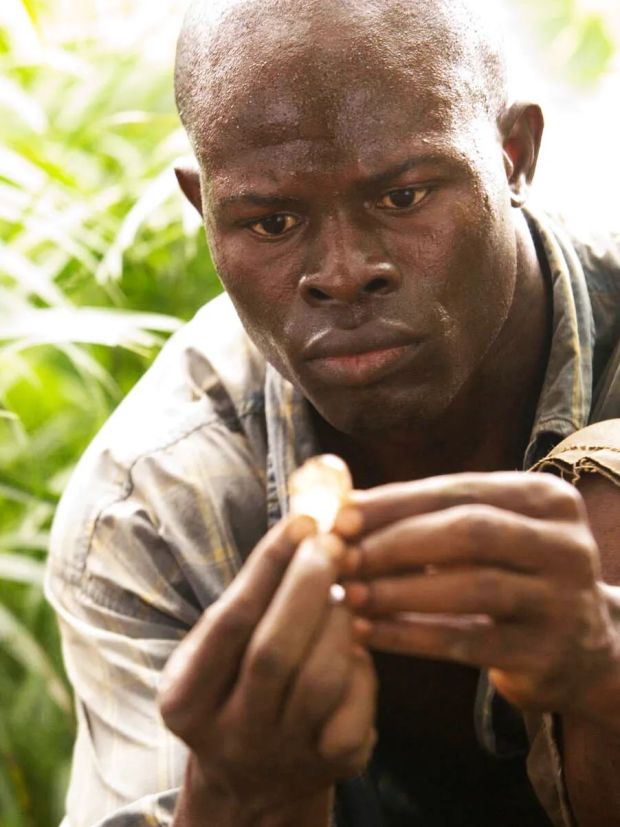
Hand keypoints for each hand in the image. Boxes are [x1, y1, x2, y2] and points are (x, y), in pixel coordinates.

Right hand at [158, 515, 375, 823]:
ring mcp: (283, 756)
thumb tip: (304, 529)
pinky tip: (351, 645)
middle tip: (331, 543)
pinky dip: (360, 665)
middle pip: (274, 652)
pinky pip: (357, 705)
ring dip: (337, 621)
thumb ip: (249, 600)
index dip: (269, 567)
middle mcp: (229, 735)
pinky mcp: (333, 766)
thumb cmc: (236, 686)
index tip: (301, 522)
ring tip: (341, 591)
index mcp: (186, 699)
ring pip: (321, 678)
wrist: (253, 778)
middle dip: (308, 586)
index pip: (230, 622)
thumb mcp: (216, 652)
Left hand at [342, 471, 619, 715]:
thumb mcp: (489, 534)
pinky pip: (465, 643)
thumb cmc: (512, 576)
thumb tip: (343, 505)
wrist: (583, 650)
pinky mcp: (545, 655)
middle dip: (395, 543)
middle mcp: (565, 545)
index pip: (459, 490)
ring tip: (347, 594)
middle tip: (341, 556)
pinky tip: (366, 632)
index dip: (395, 502)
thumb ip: (429, 516)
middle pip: (469, 532)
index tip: (341, 516)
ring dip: (397, 590)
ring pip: (471, 587)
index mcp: (547, 499)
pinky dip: (408, 636)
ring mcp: (562, 602)